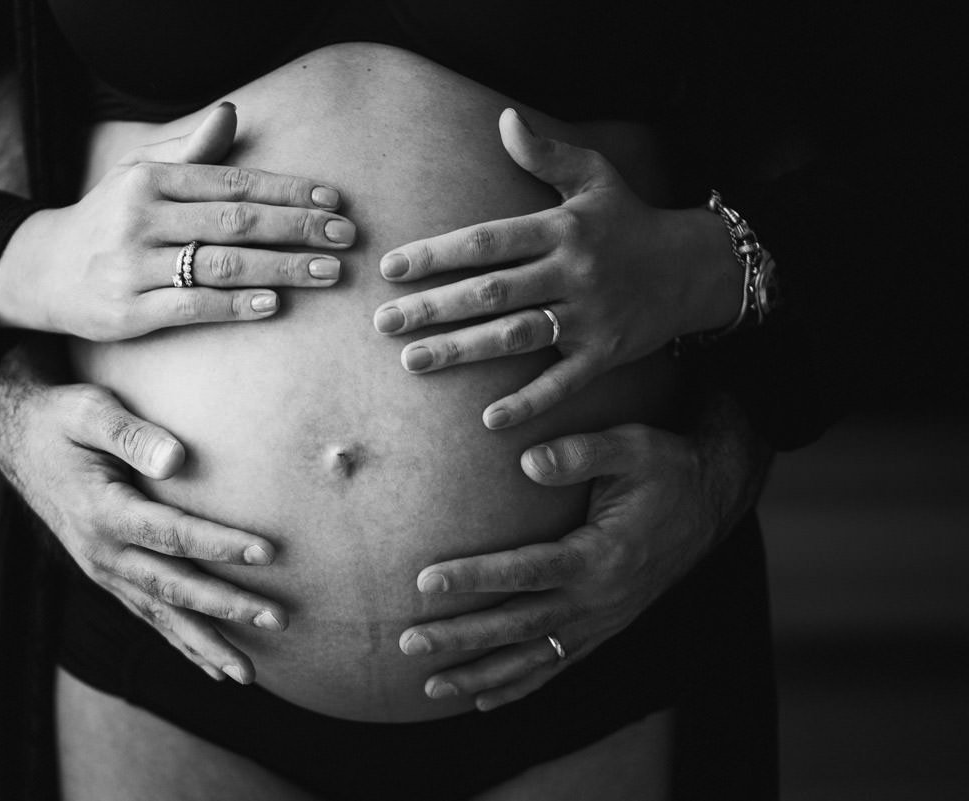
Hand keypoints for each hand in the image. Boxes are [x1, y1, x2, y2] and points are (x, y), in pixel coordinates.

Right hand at [0, 102, 356, 339]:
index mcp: (151, 180)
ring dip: (282, 268)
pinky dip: (236, 305)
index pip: (234, 183)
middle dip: (298, 228)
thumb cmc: (108, 218)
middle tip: (345, 236)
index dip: (288, 192)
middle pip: (236, 222)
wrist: (42, 271)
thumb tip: (232, 113)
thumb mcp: (139, 175)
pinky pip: (192, 306)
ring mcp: (134, 266)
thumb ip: (190, 151)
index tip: (334, 200)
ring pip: (221, 264)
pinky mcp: (128, 311)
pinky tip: (275, 304)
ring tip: (328, 272)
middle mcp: (142, 218)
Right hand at [0, 337, 286, 683]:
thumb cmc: (62, 419)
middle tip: (276, 619)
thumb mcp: (90, 411)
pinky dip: (179, 643)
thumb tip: (177, 459)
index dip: (219, 544)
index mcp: (101, 511)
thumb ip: (132, 434)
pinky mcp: (108, 575)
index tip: (267, 552)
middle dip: (226, 607)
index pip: (172, 533)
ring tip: (247, 675)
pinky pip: (147, 616)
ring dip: (205, 644)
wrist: (19, 441)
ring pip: (160, 614)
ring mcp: (102, 570)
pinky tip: (212, 668)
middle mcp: (100, 551)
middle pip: (172, 587)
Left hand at [373, 107, 735, 428]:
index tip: (392, 268)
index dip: (437, 254)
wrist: (695, 267)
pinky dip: (529, 402)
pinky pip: (563, 383)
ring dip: (463, 351)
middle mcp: (573, 272)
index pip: (488, 241)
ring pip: (517, 336)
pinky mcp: (605, 354)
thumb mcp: (595, 175)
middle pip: (492, 292)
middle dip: (434, 307)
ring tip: (412, 361)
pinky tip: (488, 420)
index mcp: (562, 228)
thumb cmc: (629, 219)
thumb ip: (546, 153)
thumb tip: (503, 120)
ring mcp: (589, 316)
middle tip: (383, 322)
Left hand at [398, 394, 769, 710]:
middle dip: (461, 638)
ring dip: (480, 675)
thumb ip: (581, 452)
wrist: (710, 503)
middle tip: (409, 642)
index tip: (425, 581)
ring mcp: (602, 621)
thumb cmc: (663, 469)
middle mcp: (600, 599)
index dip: (475, 578)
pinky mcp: (604, 629)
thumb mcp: (632, 447)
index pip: (527, 572)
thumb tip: (526, 460)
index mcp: (602, 556)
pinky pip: (557, 666)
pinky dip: (519, 686)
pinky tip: (482, 699)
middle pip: (519, 627)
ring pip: (533, 658)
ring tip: (429, 687)